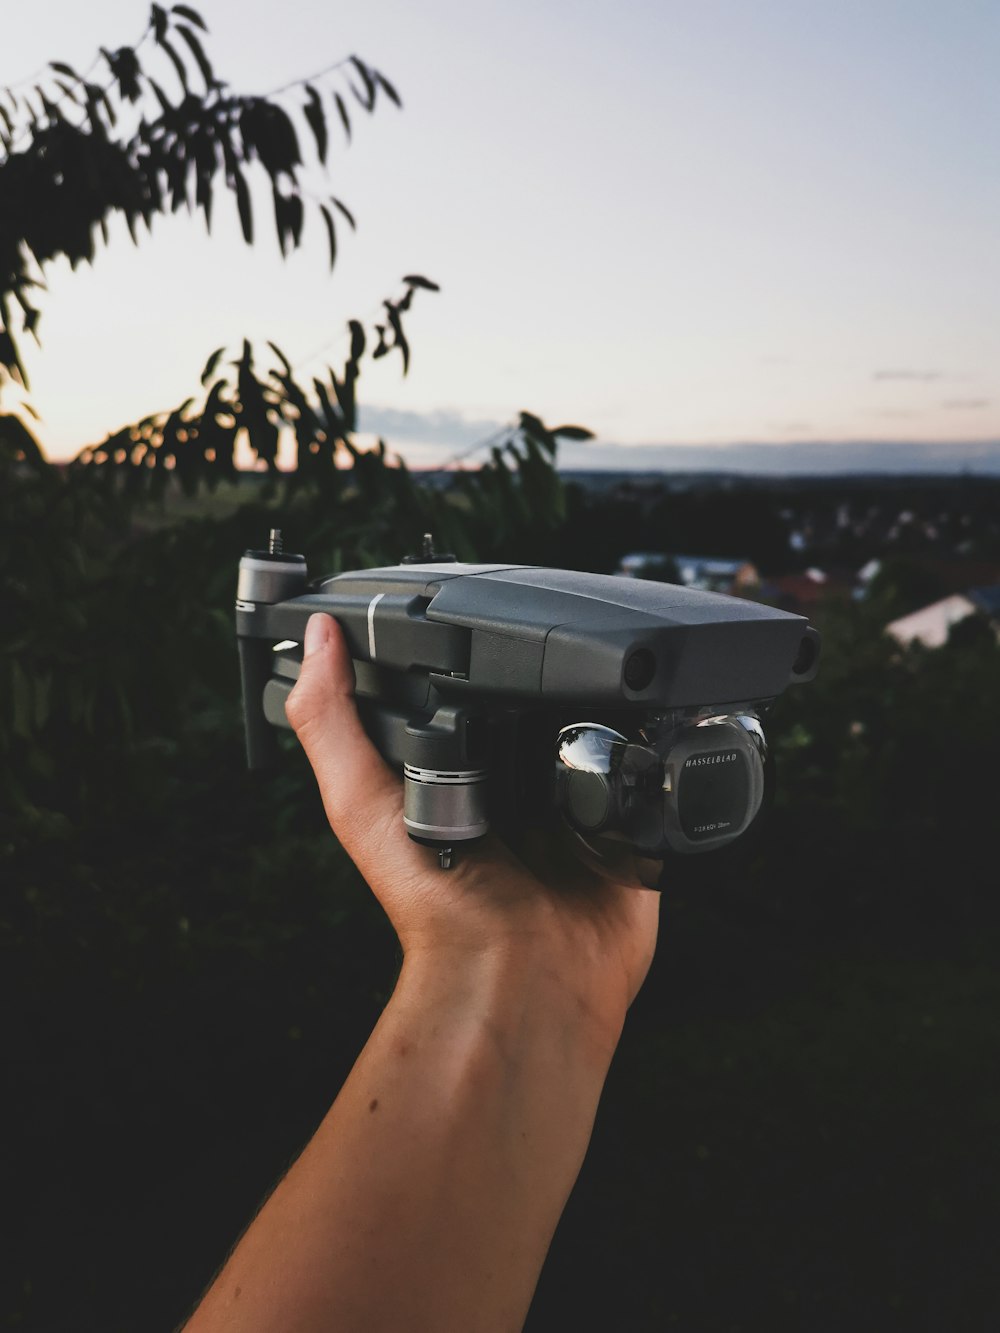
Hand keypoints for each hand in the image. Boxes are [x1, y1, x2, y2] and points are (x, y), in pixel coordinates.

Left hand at [285, 613, 660, 1049]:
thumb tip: (316, 638)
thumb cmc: (437, 906)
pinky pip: (647, 769)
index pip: (465, 690)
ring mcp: (575, 800)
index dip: (464, 656)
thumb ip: (331, 723)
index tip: (466, 617)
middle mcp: (515, 781)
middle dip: (543, 677)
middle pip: (536, 698)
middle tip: (537, 671)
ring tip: (581, 714)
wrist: (520, 972)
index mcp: (455, 770)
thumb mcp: (360, 805)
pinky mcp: (625, 819)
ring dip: (599, 710)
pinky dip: (644, 754)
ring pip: (597, 725)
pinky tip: (633, 741)